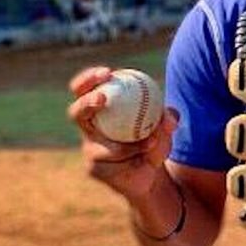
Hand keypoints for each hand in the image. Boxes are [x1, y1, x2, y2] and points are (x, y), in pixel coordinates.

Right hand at [67, 66, 177, 203]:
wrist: (150, 173)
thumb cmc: (154, 141)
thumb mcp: (165, 128)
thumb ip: (167, 119)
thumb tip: (168, 115)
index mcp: (99, 110)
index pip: (83, 89)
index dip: (88, 78)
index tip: (107, 72)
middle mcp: (88, 129)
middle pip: (76, 112)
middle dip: (86, 102)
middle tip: (103, 97)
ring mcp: (89, 150)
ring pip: (103, 143)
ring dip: (130, 142)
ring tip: (152, 141)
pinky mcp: (93, 169)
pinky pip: (112, 160)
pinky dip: (133, 155)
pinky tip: (147, 157)